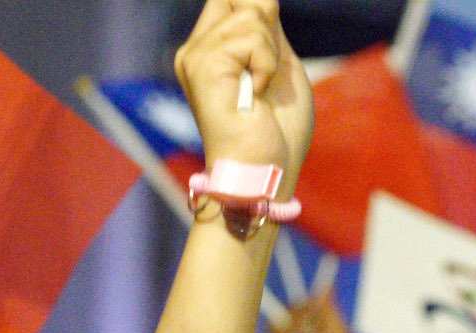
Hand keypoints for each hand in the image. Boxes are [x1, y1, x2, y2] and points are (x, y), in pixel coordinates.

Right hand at [176, 0, 314, 191]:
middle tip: (267, 74)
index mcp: (211, 49)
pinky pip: (252, 36)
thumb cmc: (276, 132)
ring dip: (270, 53)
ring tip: (260, 91)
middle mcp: (197, 49)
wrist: (264, 173)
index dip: (258, 7)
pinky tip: (256, 95)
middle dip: (268, 26)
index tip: (272, 41)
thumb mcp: (279, 66)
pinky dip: (267, 65)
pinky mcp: (203, 64)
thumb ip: (267, 28)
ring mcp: (196, 55)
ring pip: (251, 13)